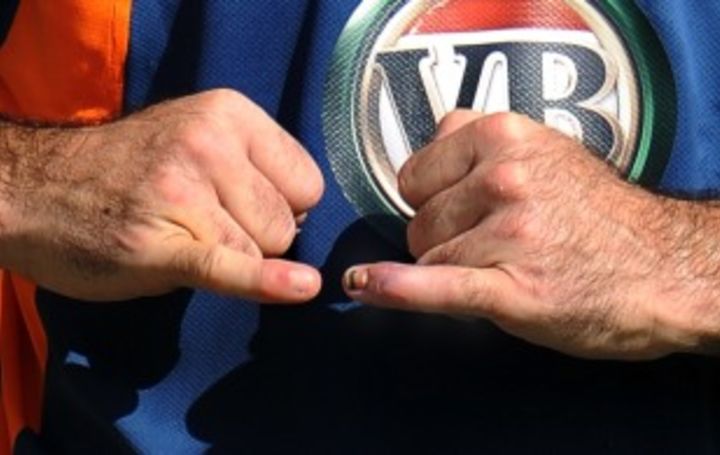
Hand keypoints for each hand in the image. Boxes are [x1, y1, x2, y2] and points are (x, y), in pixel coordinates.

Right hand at [0, 89, 323, 301]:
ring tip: (178, 236)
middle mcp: (209, 144)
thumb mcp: (194, 134)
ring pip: (261, 253)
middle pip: (286, 223)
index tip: (245, 206)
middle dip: (256, 236)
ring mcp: (183, 193)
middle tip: (199, 222)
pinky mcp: (162, 246)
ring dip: (231, 259)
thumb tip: (304, 216)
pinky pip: (231, 267)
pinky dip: (265, 283)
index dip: (284, 205)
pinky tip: (300, 289)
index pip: (306, 181)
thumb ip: (252, 163)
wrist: (35, 191)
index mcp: (228, 112)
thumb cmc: (128, 169)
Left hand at [344, 111, 719, 358]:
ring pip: (428, 258)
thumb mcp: (547, 149)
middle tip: (498, 244)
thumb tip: (431, 137)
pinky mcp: (510, 289)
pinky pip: (437, 286)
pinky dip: (397, 290)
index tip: (459, 210)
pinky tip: (364, 286)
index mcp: (504, 137)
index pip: (415, 174)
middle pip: (418, 219)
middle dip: (444, 238)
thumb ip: (481, 136)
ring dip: (455, 270)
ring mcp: (506, 234)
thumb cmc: (600, 217)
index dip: (432, 199)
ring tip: (510, 266)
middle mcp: (503, 178)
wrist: (663, 270)